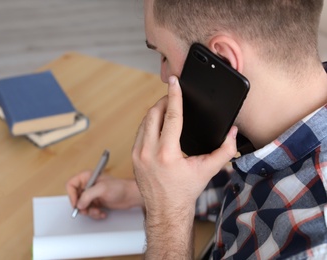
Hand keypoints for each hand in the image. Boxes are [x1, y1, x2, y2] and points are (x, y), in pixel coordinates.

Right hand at [66, 171, 142, 218]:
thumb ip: (88, 195)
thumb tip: (79, 204)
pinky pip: (89, 211)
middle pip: (75, 198)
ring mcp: (92, 194)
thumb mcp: (102, 189)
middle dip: (82, 206)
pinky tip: (102, 213)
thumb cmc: (120, 187)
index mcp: (87, 177)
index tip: (77, 203)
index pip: (71, 185)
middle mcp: (88, 185)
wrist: (131, 196)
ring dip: (89, 212)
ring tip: (98, 211)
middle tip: (87, 210)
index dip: (72, 195)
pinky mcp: (97, 202)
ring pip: (82, 206)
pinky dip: (95, 214)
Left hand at [132, 76, 237, 257]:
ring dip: (155, 112)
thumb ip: (225, 150)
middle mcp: (149, 152)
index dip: (175, 95)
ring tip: (167, 109)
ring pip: (144, 121)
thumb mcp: (208, 170)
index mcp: (167, 154)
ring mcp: (138, 154)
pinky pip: (140, 132)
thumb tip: (233, 132)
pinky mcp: (133, 157)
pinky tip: (158, 124)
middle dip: (164, 102)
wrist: (166, 210)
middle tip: (174, 98)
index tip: (174, 82)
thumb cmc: (185, 191)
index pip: (171, 115)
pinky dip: (149, 124)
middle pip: (153, 113)